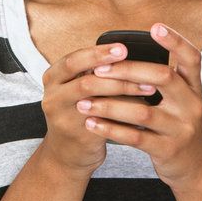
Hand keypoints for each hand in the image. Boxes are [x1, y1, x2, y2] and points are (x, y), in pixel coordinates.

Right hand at [39, 42, 157, 178]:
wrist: (66, 152)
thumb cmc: (77, 110)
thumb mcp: (75, 87)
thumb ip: (91, 71)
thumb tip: (127, 53)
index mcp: (53, 77)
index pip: (74, 60)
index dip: (98, 53)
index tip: (122, 48)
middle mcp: (53, 96)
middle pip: (84, 80)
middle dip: (114, 72)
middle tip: (141, 68)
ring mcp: (63, 118)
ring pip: (95, 101)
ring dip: (123, 91)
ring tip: (148, 86)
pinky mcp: (78, 135)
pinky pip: (104, 121)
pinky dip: (124, 112)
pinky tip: (143, 107)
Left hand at [79, 23, 201, 191]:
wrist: (195, 167)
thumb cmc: (177, 124)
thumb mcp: (180, 99)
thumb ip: (161, 78)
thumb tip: (121, 52)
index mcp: (193, 88)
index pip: (192, 58)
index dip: (175, 41)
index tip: (155, 27)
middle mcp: (192, 105)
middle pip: (162, 77)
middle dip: (127, 70)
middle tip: (98, 69)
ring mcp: (181, 129)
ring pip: (142, 111)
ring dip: (109, 105)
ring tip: (83, 102)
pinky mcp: (168, 150)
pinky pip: (135, 137)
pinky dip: (110, 129)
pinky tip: (91, 123)